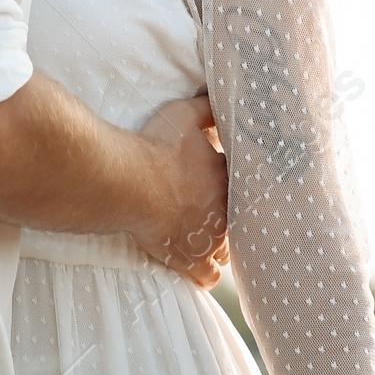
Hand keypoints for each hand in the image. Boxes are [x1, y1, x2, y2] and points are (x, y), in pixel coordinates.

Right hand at [132, 96, 227, 284]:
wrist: (128, 181)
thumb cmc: (155, 146)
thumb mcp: (183, 114)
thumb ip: (207, 108)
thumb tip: (224, 99)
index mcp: (229, 178)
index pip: (247, 186)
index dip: (233, 185)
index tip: (221, 183)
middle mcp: (227, 211)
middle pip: (240, 219)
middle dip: (229, 215)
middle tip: (209, 210)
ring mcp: (210, 239)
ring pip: (227, 248)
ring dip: (219, 242)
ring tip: (204, 236)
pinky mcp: (189, 260)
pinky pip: (208, 275)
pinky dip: (205, 271)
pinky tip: (199, 265)